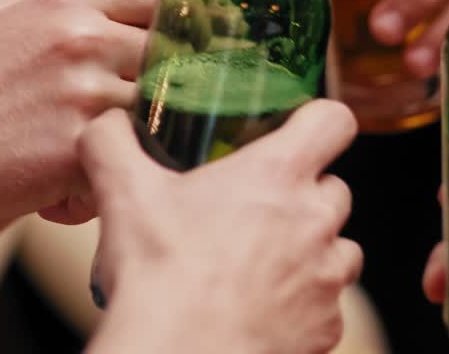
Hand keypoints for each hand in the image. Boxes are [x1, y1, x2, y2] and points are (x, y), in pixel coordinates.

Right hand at [0, 0, 162, 237]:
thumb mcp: (0, 7)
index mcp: (67, 0)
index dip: (183, 13)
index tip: (183, 36)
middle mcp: (82, 38)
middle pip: (174, 47)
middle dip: (176, 72)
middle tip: (164, 95)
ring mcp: (84, 93)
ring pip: (162, 102)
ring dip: (154, 121)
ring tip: (128, 137)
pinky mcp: (80, 149)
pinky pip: (135, 151)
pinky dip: (125, 162)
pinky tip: (98, 170)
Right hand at [84, 102, 362, 353]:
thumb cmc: (160, 275)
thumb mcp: (122, 192)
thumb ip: (112, 141)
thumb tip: (108, 122)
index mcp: (277, 175)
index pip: (333, 120)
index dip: (317, 118)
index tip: (294, 129)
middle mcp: (315, 222)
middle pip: (335, 187)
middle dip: (303, 192)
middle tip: (255, 206)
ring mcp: (326, 279)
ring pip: (339, 249)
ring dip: (310, 249)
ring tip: (259, 261)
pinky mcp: (326, 328)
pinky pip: (327, 305)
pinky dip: (301, 303)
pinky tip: (258, 306)